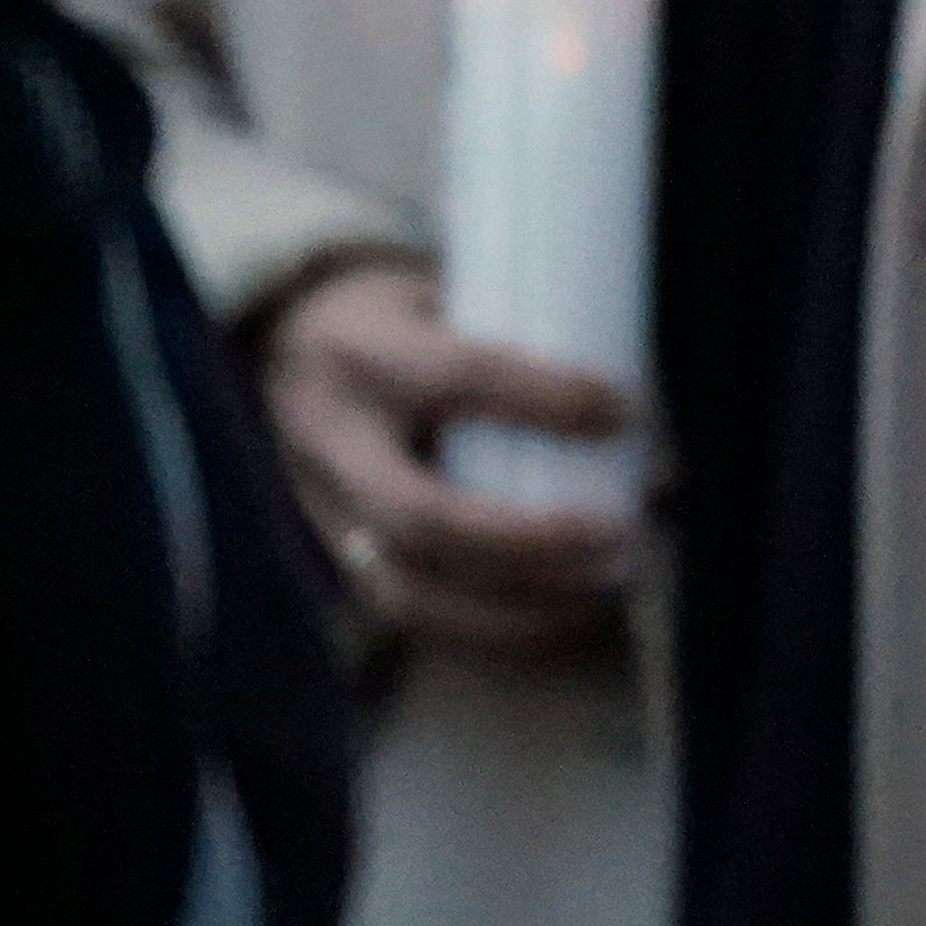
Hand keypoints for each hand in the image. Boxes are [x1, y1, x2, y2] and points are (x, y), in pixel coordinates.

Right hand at [255, 261, 634, 653]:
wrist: (288, 343)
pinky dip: (491, 631)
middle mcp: (330, 437)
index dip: (545, 399)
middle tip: (616, 534)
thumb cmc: (402, 319)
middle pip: (418, 513)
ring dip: (514, 607)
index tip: (624, 412)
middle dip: (525, 539)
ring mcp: (320, 508)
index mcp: (364, 350)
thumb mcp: (448, 294)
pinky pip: (406, 615)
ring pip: (405, 587)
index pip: (456, 377)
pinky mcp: (330, 556)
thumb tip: (637, 417)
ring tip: (601, 592)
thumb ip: (524, 343)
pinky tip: (563, 622)